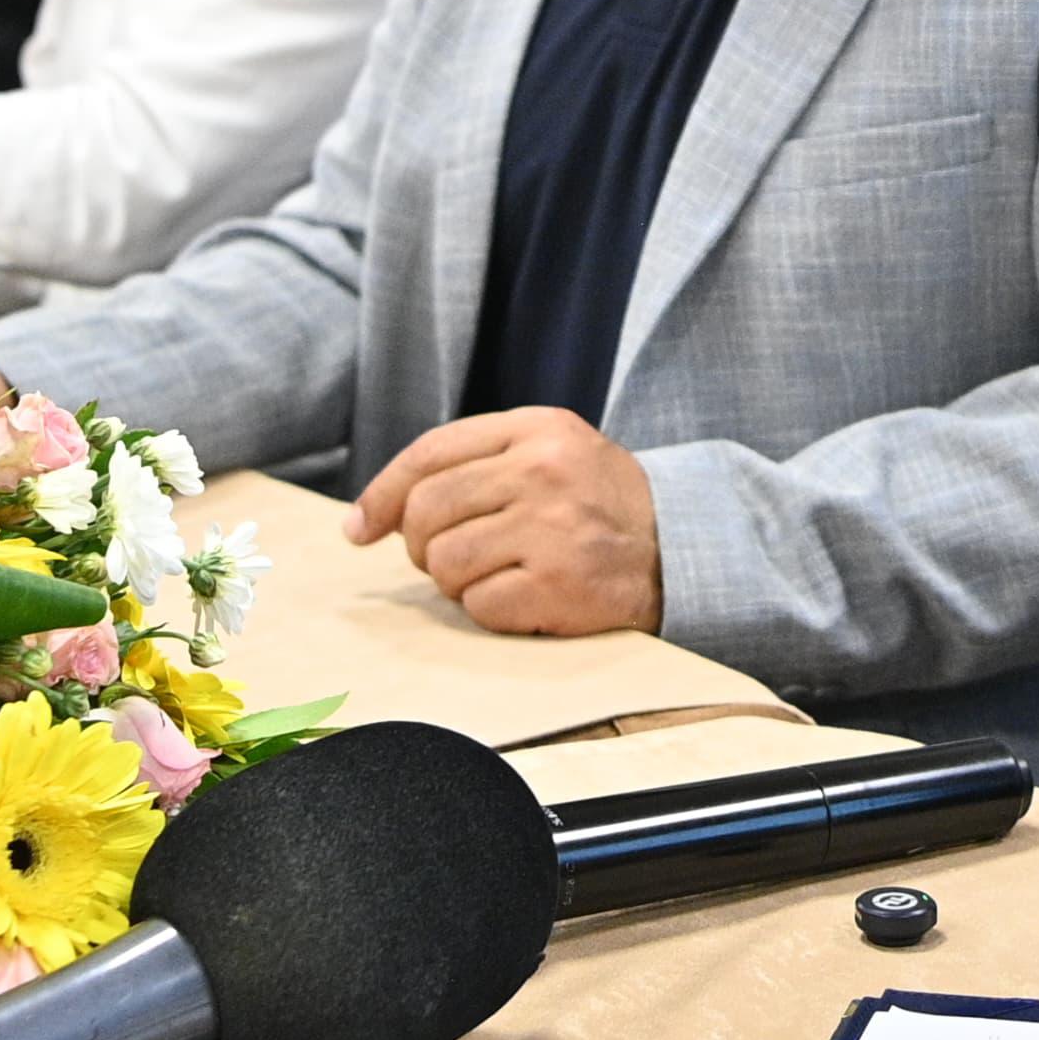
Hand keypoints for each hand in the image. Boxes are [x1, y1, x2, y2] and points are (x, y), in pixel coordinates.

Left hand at [346, 407, 660, 634]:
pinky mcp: (558, 585)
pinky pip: (478, 605)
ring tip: (496, 575)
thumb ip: (472, 464)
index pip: (430, 454)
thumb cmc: (596, 503)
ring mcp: (551, 529)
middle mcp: (542, 472)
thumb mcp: (549, 452)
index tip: (359, 528)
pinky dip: (490, 610)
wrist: (679, 547)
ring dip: (456, 581)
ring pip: (443, 562)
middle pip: (426, 511)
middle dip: (420, 545)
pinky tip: (524, 598)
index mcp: (536, 429)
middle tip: (446, 557)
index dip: (382, 494)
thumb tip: (369, 518)